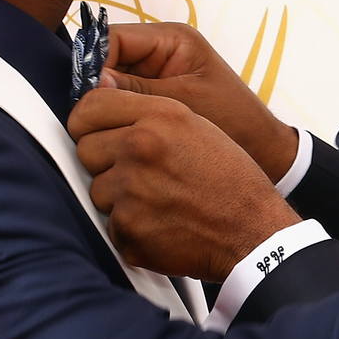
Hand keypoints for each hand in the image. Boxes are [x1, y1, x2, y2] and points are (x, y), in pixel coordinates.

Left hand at [71, 88, 300, 280]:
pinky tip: (161, 224)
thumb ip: (147, 113)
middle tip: (140, 173)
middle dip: (104, 162)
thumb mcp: (196, 125)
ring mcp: (130, 192)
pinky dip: (130, 228)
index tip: (99, 131)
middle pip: (84, 149)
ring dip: (118, 198)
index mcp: (159, 117)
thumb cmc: (229, 178)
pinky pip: (109, 225)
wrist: (253, 231)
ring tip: (157, 200)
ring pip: (96, 190)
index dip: (91, 121)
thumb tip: (99, 113)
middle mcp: (140, 149)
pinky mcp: (128, 231)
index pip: (89, 106)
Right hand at [101, 23, 300, 181]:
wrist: (262, 150)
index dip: (92, 62)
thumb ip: (138, 91)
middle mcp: (160, 50)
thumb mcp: (184, 103)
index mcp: (173, 39)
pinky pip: (123, 99)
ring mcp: (156, 73)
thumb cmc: (236, 122)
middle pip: (107, 58)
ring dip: (104, 103)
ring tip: (98, 127)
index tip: (84, 94)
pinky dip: (115, 115)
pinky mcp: (154, 96)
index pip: (114, 37)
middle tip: (85, 115)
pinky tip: (111, 134)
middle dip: (95, 85)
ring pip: (111, 81)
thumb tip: (92, 87)